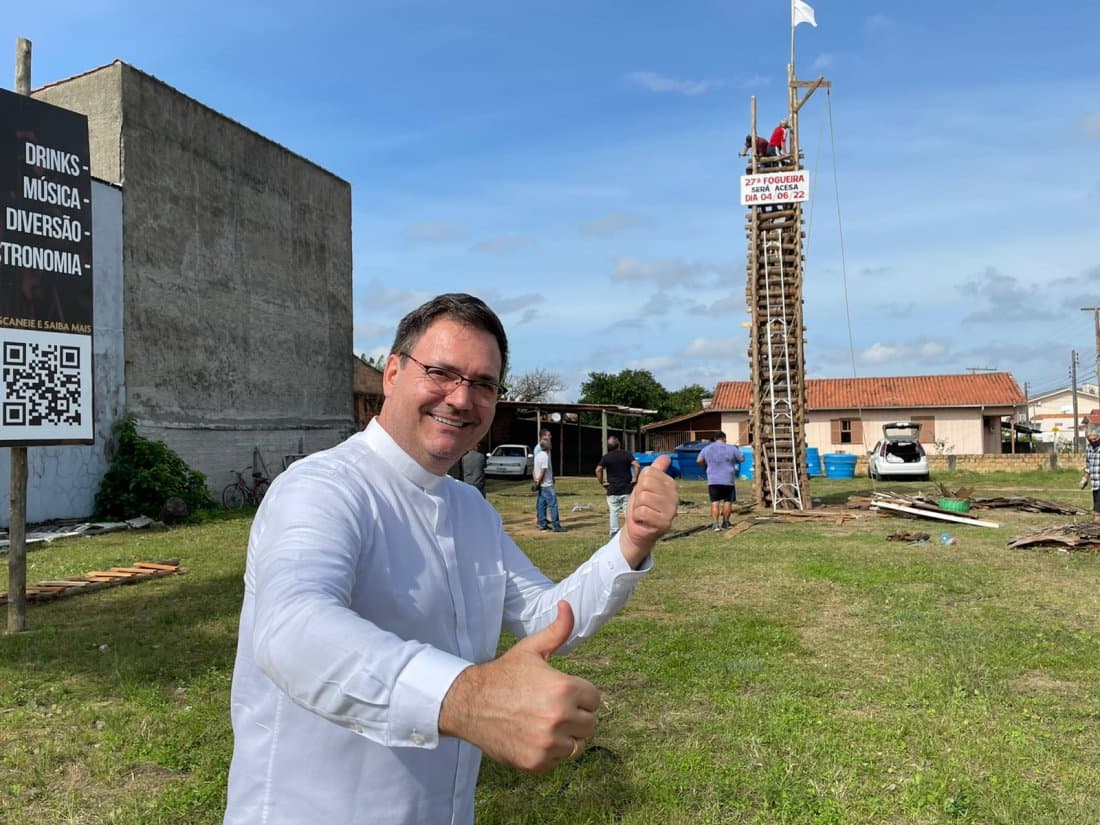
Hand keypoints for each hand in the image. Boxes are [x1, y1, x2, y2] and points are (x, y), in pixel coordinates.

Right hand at [438, 601, 599, 772]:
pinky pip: (558, 761)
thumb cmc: (504, 674)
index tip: (561, 694)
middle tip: (551, 709)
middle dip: (575, 717)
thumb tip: (568, 605)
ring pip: (576, 746)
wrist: (469, 703)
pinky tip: (531, 737)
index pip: (595, 700)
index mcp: (564, 688)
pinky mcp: (536, 763)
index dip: (580, 695)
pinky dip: (548, 753)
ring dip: (565, 737)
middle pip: (590, 724)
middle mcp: (560, 718)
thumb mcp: (531, 649)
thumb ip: (557, 630)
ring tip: (542, 724)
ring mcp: (548, 743)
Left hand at [619, 454, 677, 566]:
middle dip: (638, 495)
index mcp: (670, 485)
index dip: (640, 482)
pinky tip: (644, 520)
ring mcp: (671, 510)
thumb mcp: (646, 486)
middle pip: (645, 484)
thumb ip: (656, 471)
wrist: (639, 530)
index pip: (649, 472)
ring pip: (643, 497)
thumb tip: (666, 457)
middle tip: (643, 504)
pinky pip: (643, 511)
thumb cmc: (642, 506)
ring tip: (644, 512)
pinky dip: (638, 516)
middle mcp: (674, 496)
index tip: (645, 493)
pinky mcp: (665, 523)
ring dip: (638, 506)